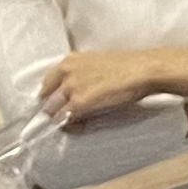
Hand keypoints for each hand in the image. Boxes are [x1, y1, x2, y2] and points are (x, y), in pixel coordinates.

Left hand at [37, 45, 187, 126]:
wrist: (142, 70)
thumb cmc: (127, 68)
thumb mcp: (97, 64)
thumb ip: (81, 74)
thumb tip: (77, 91)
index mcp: (69, 61)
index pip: (47, 83)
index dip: (52, 97)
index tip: (59, 105)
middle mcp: (65, 73)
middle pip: (45, 98)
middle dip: (53, 110)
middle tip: (65, 118)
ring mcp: (71, 88)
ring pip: (52, 111)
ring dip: (60, 119)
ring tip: (74, 124)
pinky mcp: (79, 103)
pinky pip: (65, 120)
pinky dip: (70, 126)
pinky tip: (81, 126)